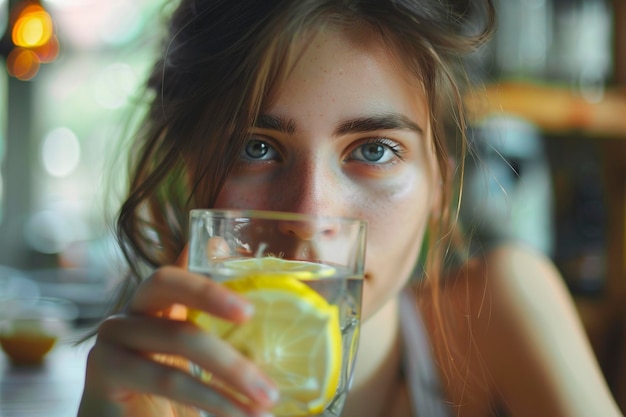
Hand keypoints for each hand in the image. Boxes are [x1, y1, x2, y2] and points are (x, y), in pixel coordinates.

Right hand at [77, 248, 278, 416]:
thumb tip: (282, 333)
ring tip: (266, 398)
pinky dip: (209, 397)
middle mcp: (130, 313)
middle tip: (252, 317)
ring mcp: (112, 338)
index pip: (179, 270)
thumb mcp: (202, 372)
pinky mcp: (104, 370)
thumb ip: (226, 344)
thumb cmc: (168, 407)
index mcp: (156, 308)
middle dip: (213, 296)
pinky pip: (166, 376)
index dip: (208, 272)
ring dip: (232, 368)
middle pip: (166, 281)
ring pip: (179, 336)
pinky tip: (237, 412)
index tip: (249, 302)